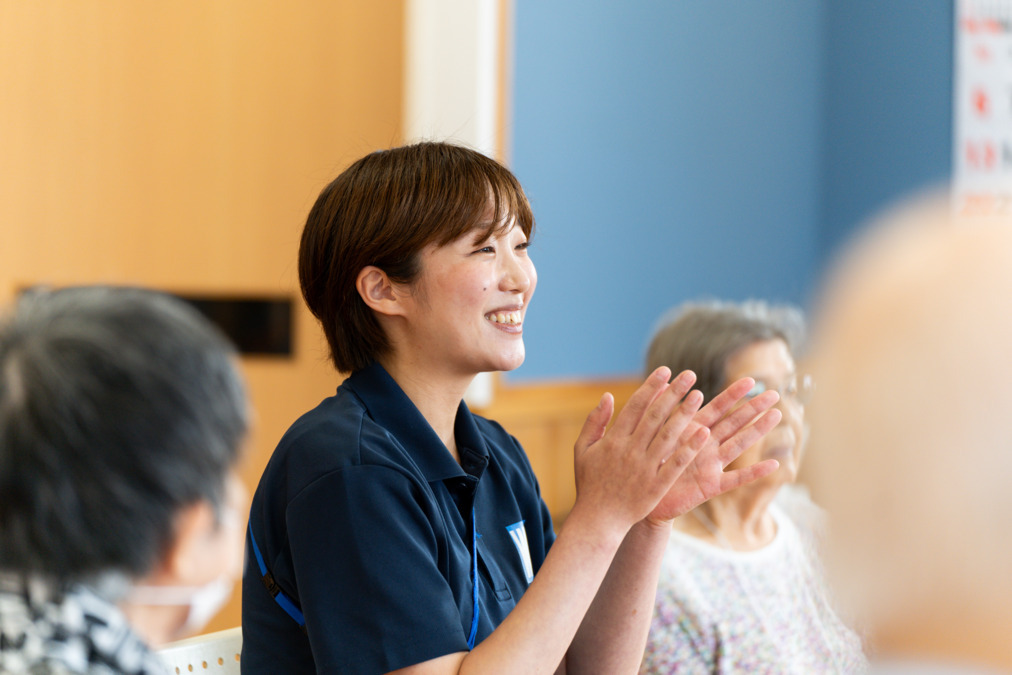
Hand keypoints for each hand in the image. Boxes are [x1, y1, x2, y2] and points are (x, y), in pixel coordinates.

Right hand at [570, 367, 711, 535]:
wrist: (598, 520)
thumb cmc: (590, 483)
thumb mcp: (583, 449)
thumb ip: (594, 421)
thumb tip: (607, 396)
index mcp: (612, 440)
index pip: (635, 406)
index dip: (651, 387)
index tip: (665, 371)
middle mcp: (629, 451)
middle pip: (654, 416)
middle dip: (672, 393)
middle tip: (689, 375)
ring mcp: (643, 468)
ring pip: (667, 436)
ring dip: (684, 414)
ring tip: (699, 395)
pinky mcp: (656, 486)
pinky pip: (675, 464)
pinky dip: (689, 448)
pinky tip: (704, 433)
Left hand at [646, 377, 781, 522]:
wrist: (639, 495)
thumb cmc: (645, 462)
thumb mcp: (651, 433)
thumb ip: (659, 409)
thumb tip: (663, 379)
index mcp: (692, 430)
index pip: (717, 408)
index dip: (733, 394)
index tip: (750, 380)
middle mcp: (706, 446)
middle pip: (734, 423)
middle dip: (753, 408)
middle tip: (775, 394)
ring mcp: (711, 466)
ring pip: (739, 445)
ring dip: (758, 431)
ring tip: (777, 416)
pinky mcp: (710, 487)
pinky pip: (736, 479)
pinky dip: (754, 473)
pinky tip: (774, 465)